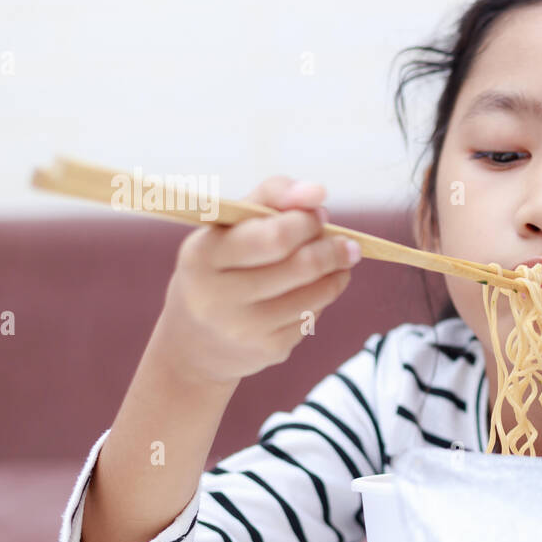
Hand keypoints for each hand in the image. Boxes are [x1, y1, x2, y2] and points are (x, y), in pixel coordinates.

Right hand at [152, 176, 360, 385]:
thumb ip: (270, 198)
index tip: (321, 214)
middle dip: (332, 248)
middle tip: (346, 242)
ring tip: (341, 259)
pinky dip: (324, 296)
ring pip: (316, 293)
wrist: (194, 342)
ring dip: (337, 272)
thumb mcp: (227, 228)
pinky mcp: (270, 349)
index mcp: (204, 255)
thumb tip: (316, 192)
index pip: (273, 237)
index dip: (306, 222)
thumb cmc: (219, 268)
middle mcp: (219, 296)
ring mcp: (245, 328)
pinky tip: (317, 287)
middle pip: (301, 266)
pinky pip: (313, 315)